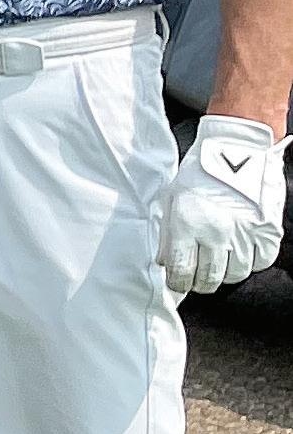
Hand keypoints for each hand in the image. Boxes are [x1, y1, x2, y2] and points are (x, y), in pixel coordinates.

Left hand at [159, 114, 286, 295]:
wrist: (236, 150)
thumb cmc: (200, 173)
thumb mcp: (171, 198)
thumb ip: (165, 233)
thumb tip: (164, 262)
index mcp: (186, 225)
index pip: (181, 272)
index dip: (178, 283)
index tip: (178, 282)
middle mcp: (215, 233)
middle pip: (209, 279)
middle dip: (200, 283)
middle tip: (197, 276)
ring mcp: (244, 233)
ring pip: (235, 274)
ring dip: (225, 272)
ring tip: (219, 260)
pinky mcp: (268, 230)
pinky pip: (261, 262)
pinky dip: (250, 262)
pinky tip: (241, 251)